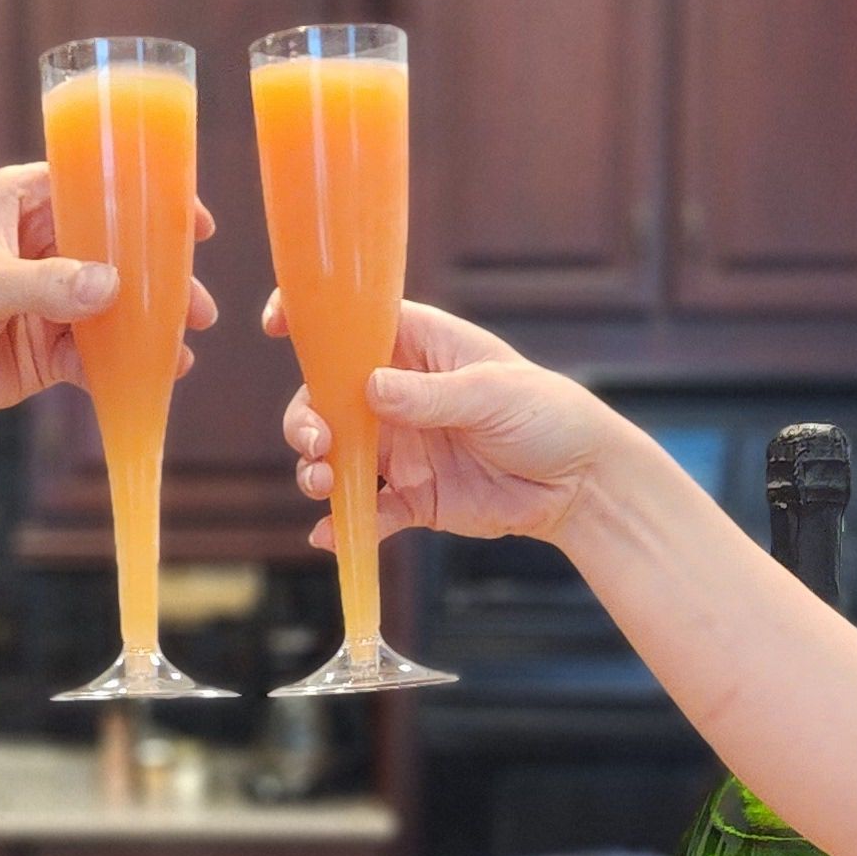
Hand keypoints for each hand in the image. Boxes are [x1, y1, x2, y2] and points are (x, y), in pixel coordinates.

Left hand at [0, 162, 217, 434]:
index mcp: (16, 204)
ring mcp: (47, 298)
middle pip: (113, 248)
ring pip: (112, 303)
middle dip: (157, 274)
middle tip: (198, 300)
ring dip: (149, 323)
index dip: (140, 196)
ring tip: (185, 343)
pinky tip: (157, 374)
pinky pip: (97, 351)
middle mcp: (38, 245)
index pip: (88, 185)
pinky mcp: (48, 347)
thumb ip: (45, 284)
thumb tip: (110, 286)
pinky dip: (126, 364)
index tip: (189, 219)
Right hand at [268, 296, 622, 546]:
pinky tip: (329, 535)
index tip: (277, 325)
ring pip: (338, 457)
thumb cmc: (546, 414)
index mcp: (419, 349)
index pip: (356, 325)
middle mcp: (400, 396)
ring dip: (317, 469)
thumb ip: (430, 395)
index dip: (313, 321)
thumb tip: (370, 388)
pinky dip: (345, 525)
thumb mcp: (492, 393)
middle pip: (329, 400)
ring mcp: (402, 450)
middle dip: (307, 418)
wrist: (579, 483)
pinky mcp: (413, 499)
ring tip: (323, 481)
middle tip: (317, 440)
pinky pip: (368, 512)